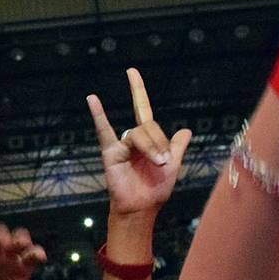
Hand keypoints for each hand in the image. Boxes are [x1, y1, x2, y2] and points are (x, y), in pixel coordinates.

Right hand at [86, 69, 191, 217]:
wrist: (142, 207)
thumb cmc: (155, 189)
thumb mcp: (174, 166)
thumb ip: (178, 147)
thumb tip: (186, 130)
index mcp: (148, 139)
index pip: (143, 109)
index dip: (137, 90)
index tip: (131, 71)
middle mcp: (133, 138)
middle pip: (149, 125)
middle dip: (159, 142)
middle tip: (162, 161)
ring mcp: (121, 144)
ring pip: (139, 133)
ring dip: (151, 147)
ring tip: (156, 164)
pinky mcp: (111, 153)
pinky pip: (104, 131)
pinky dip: (99, 115)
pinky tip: (92, 99)